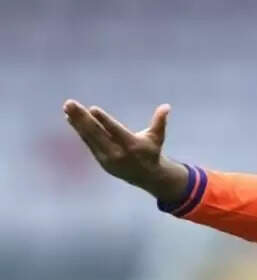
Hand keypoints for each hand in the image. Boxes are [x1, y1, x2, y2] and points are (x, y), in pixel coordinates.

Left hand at [63, 100, 188, 199]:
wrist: (146, 176)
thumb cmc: (151, 151)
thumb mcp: (157, 137)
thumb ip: (160, 121)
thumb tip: (166, 106)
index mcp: (132, 145)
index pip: (115, 130)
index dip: (104, 120)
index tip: (92, 108)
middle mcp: (117, 152)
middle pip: (97, 132)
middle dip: (82, 117)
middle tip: (70, 103)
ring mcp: (107, 157)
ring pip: (89, 137)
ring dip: (77, 121)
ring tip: (67, 107)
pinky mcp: (100, 159)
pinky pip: (88, 142)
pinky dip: (79, 130)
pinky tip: (70, 118)